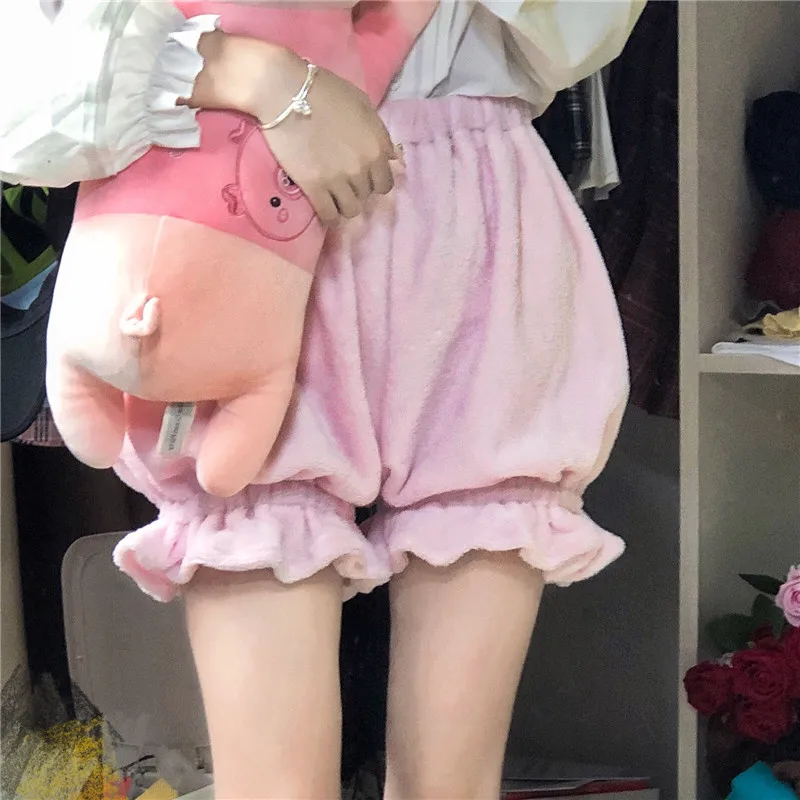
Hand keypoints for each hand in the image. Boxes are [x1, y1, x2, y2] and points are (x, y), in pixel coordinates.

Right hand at [189, 33, 397, 223]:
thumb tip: (391, 158)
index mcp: (376, 149)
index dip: (375, 182)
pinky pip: (329, 215)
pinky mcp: (314, 187)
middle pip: (367, 196)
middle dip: (358, 190)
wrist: (286, 93)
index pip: (385, 184)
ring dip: (344, 204)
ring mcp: (338, 181)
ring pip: (350, 210)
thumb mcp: (363, 105)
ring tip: (333, 195)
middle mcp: (361, 169)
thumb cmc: (325, 92)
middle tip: (343, 180)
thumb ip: (380, 134)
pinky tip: (323, 206)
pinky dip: (329, 214)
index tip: (363, 177)